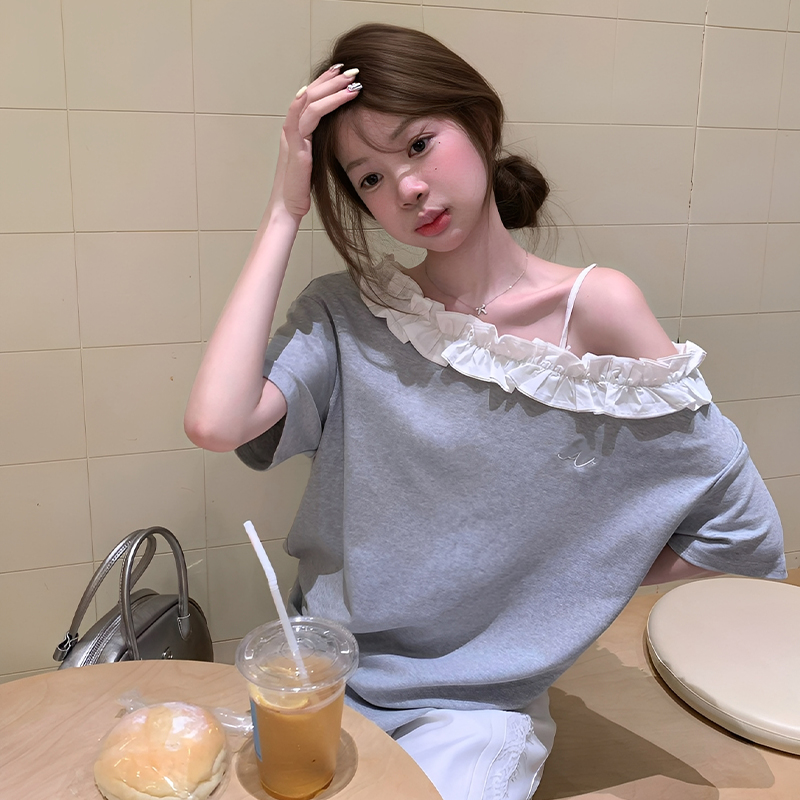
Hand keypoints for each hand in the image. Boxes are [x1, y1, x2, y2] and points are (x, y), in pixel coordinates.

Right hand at [274, 66, 360, 220]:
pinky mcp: (296, 146)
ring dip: (332, 87)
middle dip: (331, 79)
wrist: (288, 208)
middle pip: (309, 93)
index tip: (343, 74)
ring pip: (309, 100)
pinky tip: (339, 94)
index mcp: (296, 132)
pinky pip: (308, 117)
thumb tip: (338, 138)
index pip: (310, 100)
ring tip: (352, 78)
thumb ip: (319, 147)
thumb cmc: (300, 190)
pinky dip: (324, 102)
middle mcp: (292, 129)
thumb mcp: (313, 163)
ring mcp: (292, 136)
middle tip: (351, 69)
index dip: (325, 84)